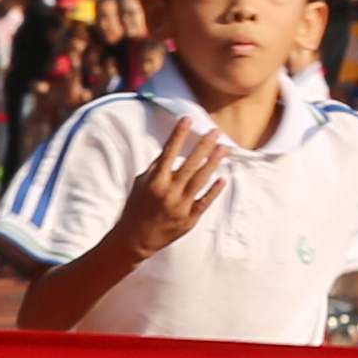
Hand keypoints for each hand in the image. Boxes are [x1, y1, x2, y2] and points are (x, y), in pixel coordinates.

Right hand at [108, 123, 227, 256]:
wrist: (134, 240)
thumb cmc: (136, 207)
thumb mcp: (141, 183)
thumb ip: (157, 168)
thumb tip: (172, 149)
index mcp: (154, 181)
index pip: (169, 151)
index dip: (179, 134)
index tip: (188, 118)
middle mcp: (168, 192)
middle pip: (190, 164)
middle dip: (204, 145)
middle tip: (216, 131)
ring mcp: (180, 206)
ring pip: (200, 180)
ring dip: (213, 162)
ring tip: (224, 148)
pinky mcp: (189, 219)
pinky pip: (204, 202)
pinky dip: (214, 191)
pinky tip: (223, 178)